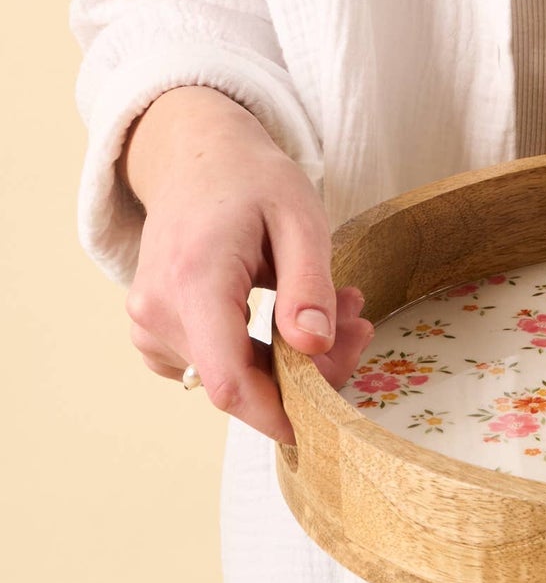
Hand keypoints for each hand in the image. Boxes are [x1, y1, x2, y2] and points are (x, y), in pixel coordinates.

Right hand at [122, 92, 374, 444]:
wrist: (196, 159)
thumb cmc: (251, 180)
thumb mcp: (299, 217)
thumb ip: (309, 284)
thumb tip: (315, 346)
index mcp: (194, 280)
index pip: (229, 380)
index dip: (277, 414)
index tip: (324, 423)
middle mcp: (159, 311)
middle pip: (239, 381)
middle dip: (309, 368)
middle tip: (359, 323)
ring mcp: (150, 326)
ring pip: (232, 375)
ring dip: (292, 356)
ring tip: (337, 305)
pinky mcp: (156, 333)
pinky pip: (217, 364)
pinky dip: (262, 351)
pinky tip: (296, 315)